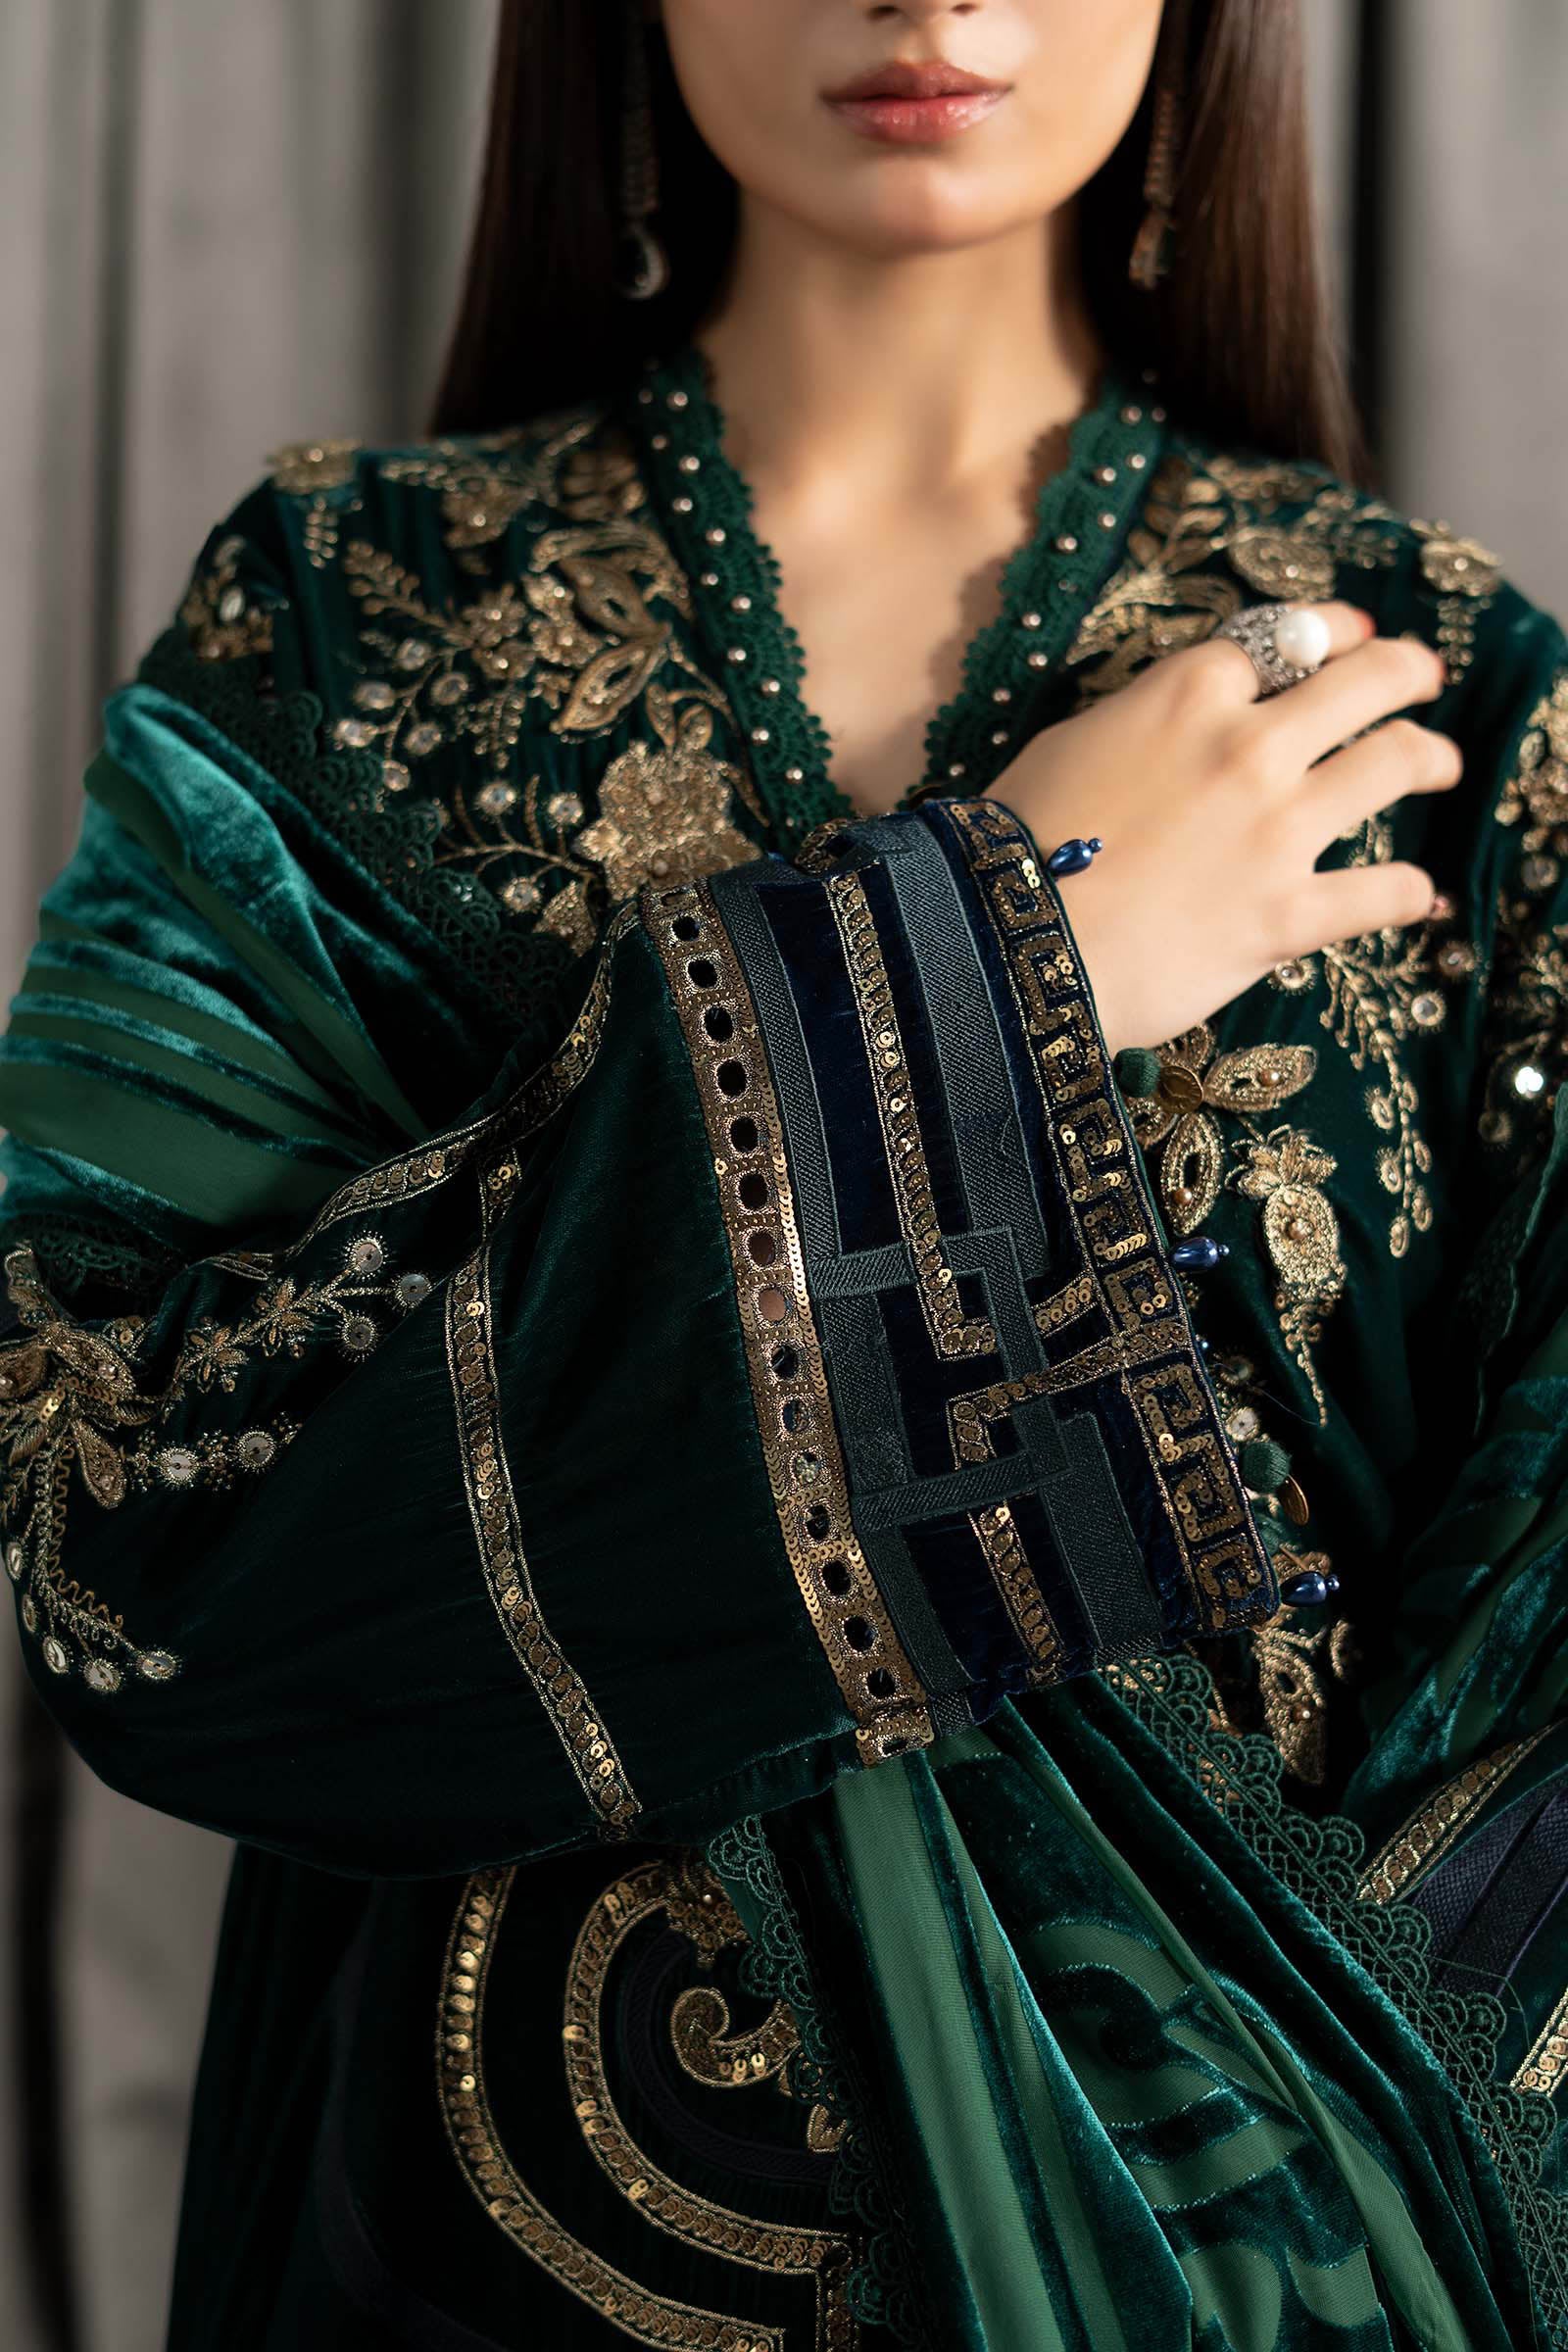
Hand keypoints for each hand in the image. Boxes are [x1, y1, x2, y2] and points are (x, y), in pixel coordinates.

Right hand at [981, 604, 1459, 1056]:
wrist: (1005, 943)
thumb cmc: (1015, 844)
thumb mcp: (1069, 744)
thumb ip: (1141, 721)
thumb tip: (1171, 724)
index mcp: (1190, 692)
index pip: (1289, 636)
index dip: (1331, 631)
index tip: (1349, 635)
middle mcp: (1250, 746)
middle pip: (1370, 678)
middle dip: (1407, 670)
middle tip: (1422, 678)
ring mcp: (1277, 830)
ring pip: (1397, 763)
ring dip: (1430, 757)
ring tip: (1439, 765)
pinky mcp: (1286, 914)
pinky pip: (1383, 892)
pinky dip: (1410, 892)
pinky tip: (1419, 893)